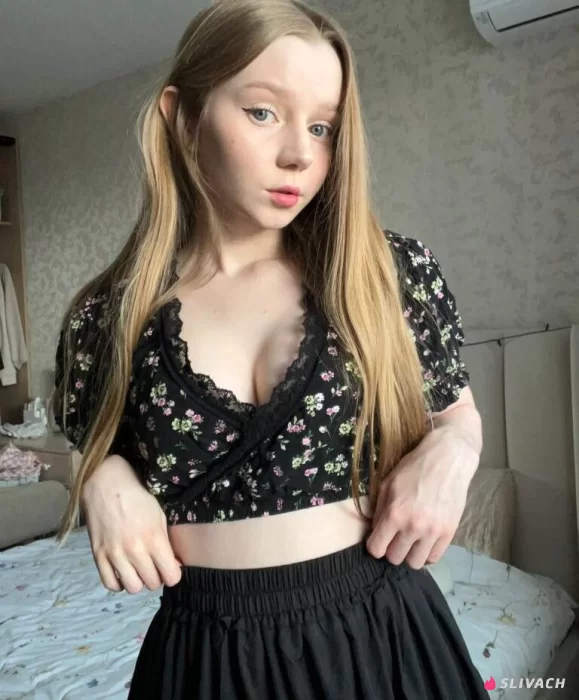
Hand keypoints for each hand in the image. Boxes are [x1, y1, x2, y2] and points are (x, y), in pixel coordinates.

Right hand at [82, 455, 181, 593]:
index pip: (171, 576)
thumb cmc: (138, 498)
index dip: (173, 574)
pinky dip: (119, 583)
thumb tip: (174, 565)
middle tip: (154, 566)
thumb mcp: (160, 516)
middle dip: (157, 577)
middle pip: (152, 583)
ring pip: (133, 588)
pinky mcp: (98, 555)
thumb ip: (167, 543)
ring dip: (139, 581)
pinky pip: (110, 584)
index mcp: (154, 539)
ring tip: (138, 570)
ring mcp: (114, 554)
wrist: (106, 484)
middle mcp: (135, 550)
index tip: (171, 568)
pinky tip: (123, 572)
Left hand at [365, 426, 478, 568]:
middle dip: (391, 549)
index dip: (375, 545)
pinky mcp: (449, 533)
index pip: (376, 549)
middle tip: (396, 536)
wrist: (448, 459)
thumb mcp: (388, 484)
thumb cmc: (414, 468)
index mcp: (394, 514)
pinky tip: (424, 541)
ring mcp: (433, 533)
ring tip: (411, 540)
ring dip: (410, 554)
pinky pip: (434, 558)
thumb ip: (379, 510)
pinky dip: (427, 553)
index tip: (379, 538)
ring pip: (415, 563)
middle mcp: (413, 527)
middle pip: (395, 558)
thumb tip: (375, 532)